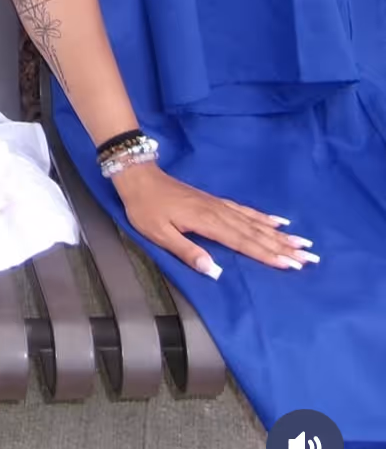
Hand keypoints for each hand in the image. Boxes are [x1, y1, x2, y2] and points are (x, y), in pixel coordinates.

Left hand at [109, 162, 318, 278]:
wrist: (139, 177)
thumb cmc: (145, 208)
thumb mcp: (158, 233)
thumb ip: (186, 252)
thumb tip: (214, 271)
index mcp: (207, 222)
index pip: (243, 243)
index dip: (267, 255)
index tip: (291, 265)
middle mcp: (218, 212)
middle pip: (255, 233)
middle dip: (283, 246)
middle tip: (310, 257)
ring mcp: (218, 205)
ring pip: (254, 222)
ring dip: (279, 234)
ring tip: (302, 242)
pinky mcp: (215, 201)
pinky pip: (245, 211)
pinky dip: (263, 217)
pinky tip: (276, 222)